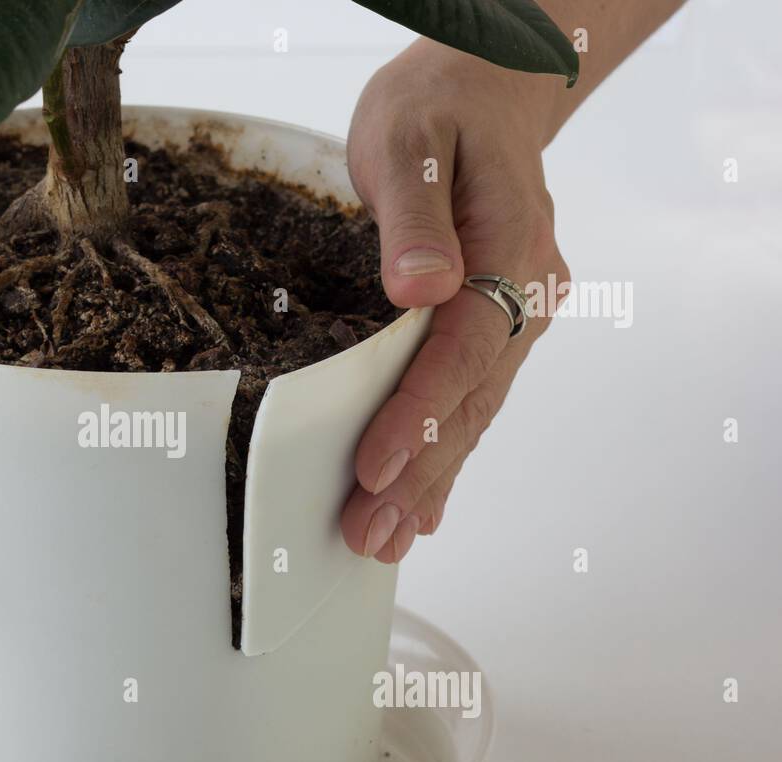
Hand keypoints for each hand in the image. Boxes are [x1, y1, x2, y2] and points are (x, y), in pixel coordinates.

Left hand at [341, 41, 570, 562]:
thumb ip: (417, 217)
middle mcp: (525, 295)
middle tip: (366, 533)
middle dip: (417, 472)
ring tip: (384, 538)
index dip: (417, 413)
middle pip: (471, 399)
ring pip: (473, 410)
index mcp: (511, 251)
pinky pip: (472, 398)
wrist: (482, 92)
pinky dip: (446, 453)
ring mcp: (517, 315)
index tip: (374, 466)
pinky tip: (425, 504)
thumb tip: (422, 287)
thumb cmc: (439, 109)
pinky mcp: (493, 325)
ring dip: (430, 479)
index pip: (463, 350)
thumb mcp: (412, 141)